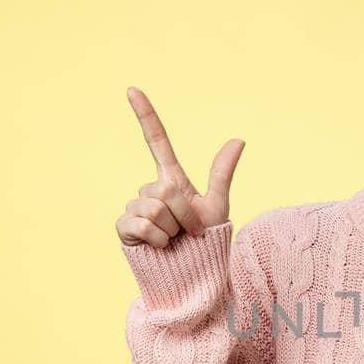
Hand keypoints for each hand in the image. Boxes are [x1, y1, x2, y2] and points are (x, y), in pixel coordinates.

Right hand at [115, 86, 244, 247]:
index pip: (156, 141)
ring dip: (173, 229)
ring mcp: (135, 208)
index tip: (132, 88)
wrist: (193, 275)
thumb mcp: (217, 205)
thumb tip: (239, 138)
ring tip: (174, 240)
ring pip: (155, 207)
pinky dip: (158, 239)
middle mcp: (150, 190)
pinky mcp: (124, 228)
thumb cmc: (204, 243)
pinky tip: (159, 247)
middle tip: (188, 232)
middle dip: (184, 214)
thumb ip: (222, 173)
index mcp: (171, 180)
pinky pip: (141, 224)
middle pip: (166, 188)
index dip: (145, 115)